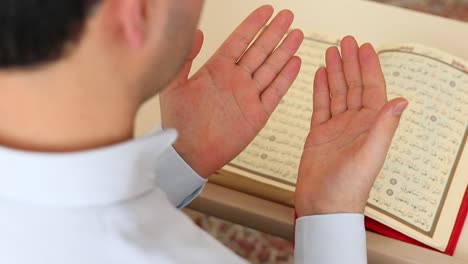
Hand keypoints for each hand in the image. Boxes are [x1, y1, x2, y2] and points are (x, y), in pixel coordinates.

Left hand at [160, 5, 303, 177]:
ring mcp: (248, 96)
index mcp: (216, 70)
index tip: (267, 10)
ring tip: (296, 34)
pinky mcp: (257, 114)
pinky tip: (294, 62)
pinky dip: (286, 78)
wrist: (187, 154)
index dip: (253, 25)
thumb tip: (195, 32)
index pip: (239, 41)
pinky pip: (275, 92)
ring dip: (284, 50)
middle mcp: (235, 80)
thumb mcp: (174, 86)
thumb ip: (185, 58)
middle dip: (274, 32)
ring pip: (271, 68)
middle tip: (287, 15)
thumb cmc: (178, 123)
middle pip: (260, 50)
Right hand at [295, 36, 407, 216]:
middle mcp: (354, 124)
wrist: (323, 206)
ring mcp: (336, 128)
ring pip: (336, 93)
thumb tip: (402, 100)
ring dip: (335, 72)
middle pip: (353, 86)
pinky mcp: (319, 134)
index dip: (368, 67)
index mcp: (370, 126)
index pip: (371, 89)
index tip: (363, 48)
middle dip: (350, 63)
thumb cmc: (348, 188)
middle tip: (346, 42)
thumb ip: (384, 127)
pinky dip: (320, 89)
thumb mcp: (369, 155)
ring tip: (331, 53)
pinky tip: (319, 76)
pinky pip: (320, 106)